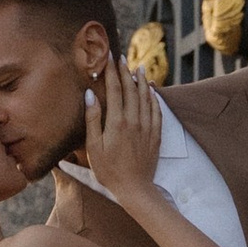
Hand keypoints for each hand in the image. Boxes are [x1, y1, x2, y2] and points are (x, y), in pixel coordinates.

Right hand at [82, 44, 163, 205]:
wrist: (134, 188)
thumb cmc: (108, 170)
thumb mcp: (93, 147)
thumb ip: (92, 119)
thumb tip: (90, 95)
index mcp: (117, 122)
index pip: (115, 90)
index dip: (112, 72)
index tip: (109, 59)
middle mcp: (134, 121)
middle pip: (131, 90)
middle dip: (125, 72)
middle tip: (121, 58)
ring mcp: (147, 127)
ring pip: (146, 97)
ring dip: (141, 81)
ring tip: (138, 68)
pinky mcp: (156, 135)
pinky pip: (156, 110)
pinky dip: (154, 98)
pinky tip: (151, 91)